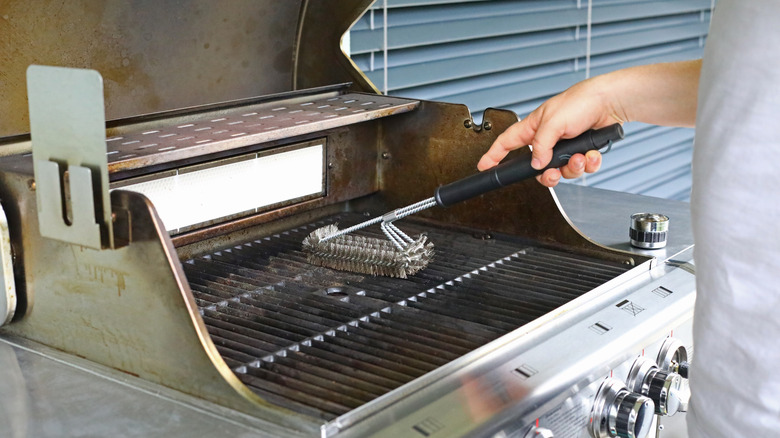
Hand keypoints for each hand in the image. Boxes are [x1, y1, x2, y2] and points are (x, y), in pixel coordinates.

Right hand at [476, 61, 700, 186]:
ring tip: (580, 157)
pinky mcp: (581, 150)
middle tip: (554, 173)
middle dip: (548, 175)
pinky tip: (591, 155)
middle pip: (538, 168)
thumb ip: (541, 145)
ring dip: (572, 167)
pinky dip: (587, 163)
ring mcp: (565, 146)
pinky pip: (580, 168)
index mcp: (534, 128)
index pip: (507, 143)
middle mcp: (548, 139)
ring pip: (561, 170)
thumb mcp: (553, 122)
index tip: (484, 166)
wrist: (611, 101)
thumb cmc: (580, 101)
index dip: (494, 156)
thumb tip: (536, 164)